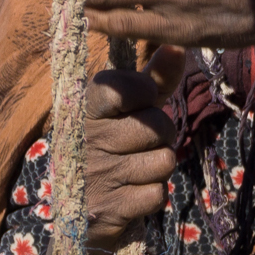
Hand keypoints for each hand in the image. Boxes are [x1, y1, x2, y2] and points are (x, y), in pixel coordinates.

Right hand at [84, 46, 185, 251]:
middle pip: (159, 126)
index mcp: (86, 108)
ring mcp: (97, 175)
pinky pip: (157, 194)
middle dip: (160, 135)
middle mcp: (87, 140)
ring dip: (158, 167)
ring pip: (164, 161)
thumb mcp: (127, 107)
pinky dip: (151, 195)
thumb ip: (153, 78)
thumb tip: (178, 45)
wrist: (76, 205)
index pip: (123, 87)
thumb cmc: (111, 143)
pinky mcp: (108, 209)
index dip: (144, 92)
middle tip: (139, 143)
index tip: (139, 101)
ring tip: (135, 168)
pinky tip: (131, 193)